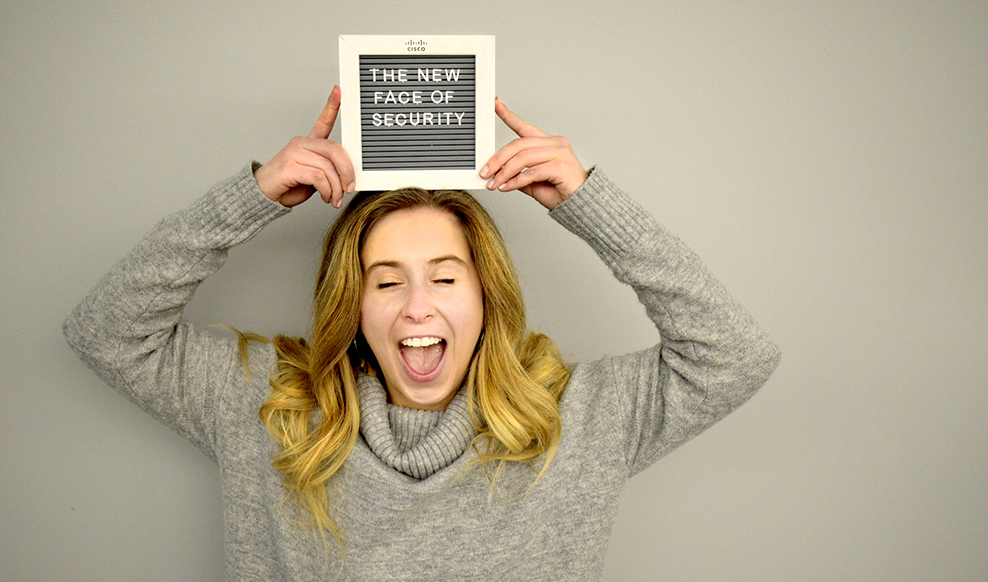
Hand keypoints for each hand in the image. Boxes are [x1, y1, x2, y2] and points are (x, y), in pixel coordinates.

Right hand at [254, 86, 354, 207]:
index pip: (322, 121)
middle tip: (349, 187)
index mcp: (308, 143)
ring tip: (334, 198)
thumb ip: (328, 171)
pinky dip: (326, 190)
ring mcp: (295, 153)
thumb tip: (348, 178)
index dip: (332, 105)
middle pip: (335, 149)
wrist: (263, 194)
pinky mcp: (290, 166)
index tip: (339, 90)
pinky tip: (325, 197)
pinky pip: (319, 177)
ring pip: (328, 166)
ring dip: (336, 187)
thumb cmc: (288, 185)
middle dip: (347, 171)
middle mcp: (301, 144)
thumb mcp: (314, 177)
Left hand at [480, 97, 587, 209]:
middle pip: (519, 144)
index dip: (508, 115)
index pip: (525, 127)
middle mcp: (556, 143)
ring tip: (493, 184)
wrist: (582, 206)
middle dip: (498, 158)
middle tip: (485, 172)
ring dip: (504, 172)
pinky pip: (531, 172)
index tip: (495, 104)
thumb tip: (497, 172)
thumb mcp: (532, 182)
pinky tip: (506, 187)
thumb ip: (517, 174)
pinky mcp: (561, 166)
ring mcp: (560, 153)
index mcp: (549, 143)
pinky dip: (516, 181)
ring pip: (523, 158)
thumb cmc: (561, 193)